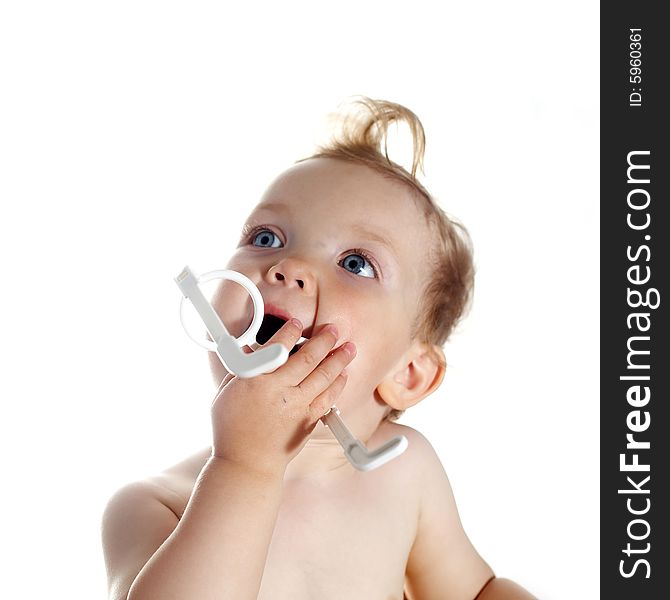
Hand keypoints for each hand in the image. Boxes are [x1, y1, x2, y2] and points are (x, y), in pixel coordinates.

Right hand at [210, 319, 355, 475]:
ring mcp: (297, 406)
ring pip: (324, 375)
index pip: (277, 347)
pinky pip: (328, 397)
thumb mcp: (225, 393)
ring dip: (339, 359)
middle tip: (333, 330)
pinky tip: (343, 374)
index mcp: (256, 381)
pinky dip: (338, 383)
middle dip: (324, 340)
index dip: (290, 332)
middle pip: (309, 357)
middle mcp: (280, 391)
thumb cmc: (232, 429)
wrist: (247, 463)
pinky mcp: (308, 421)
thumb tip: (249, 351)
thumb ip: (240, 370)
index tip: (296, 324)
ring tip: (349, 348)